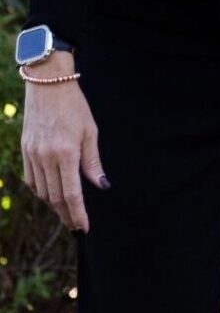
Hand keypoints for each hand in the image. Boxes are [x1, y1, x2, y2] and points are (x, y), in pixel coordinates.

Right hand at [20, 52, 108, 231]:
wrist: (48, 85)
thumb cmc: (75, 106)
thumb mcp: (90, 131)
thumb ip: (93, 161)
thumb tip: (102, 185)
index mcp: (66, 153)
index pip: (71, 194)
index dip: (78, 213)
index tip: (84, 227)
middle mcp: (46, 157)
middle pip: (55, 197)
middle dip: (66, 215)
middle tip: (76, 225)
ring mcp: (33, 155)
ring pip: (42, 191)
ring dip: (54, 205)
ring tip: (66, 212)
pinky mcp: (25, 151)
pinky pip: (31, 180)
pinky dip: (41, 191)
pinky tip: (50, 194)